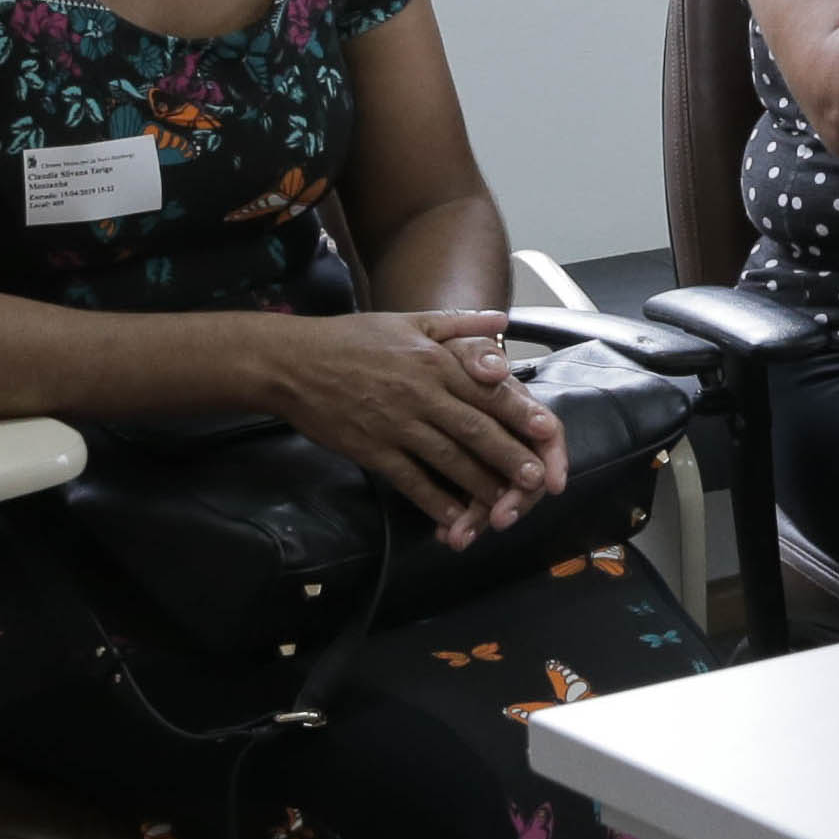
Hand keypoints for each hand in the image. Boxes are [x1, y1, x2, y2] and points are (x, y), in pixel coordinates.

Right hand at [256, 311, 562, 551]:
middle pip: (475, 431)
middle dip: (510, 457)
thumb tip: (502, 319)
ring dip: (480, 486)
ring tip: (508, 505)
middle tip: (537, 481)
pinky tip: (454, 519)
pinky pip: (409, 481)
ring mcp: (395, 425)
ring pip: (448, 460)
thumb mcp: (409, 320)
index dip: (521, 414)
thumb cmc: (352, 339)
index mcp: (435, 362)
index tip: (547, 433)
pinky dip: (434, 502)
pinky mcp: (370, 450)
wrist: (291, 363)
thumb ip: (460, 324)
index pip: (489, 391)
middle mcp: (421, 395)